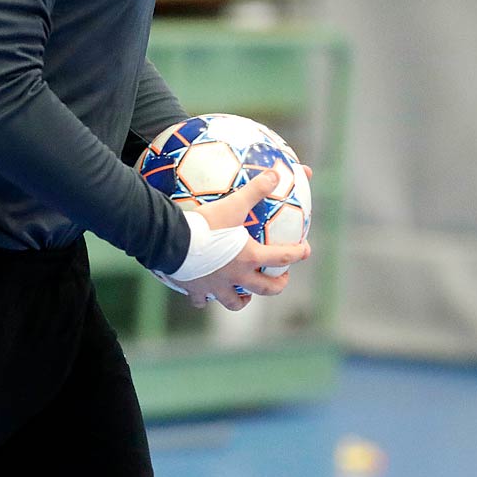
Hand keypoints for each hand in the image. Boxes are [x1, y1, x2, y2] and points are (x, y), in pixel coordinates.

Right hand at [176, 168, 310, 310]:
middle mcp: (236, 277)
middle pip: (265, 289)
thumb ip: (255, 190)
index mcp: (250, 258)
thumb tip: (275, 173)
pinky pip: (201, 300)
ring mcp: (216, 287)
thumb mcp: (232, 204)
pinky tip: (205, 294)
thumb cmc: (204, 224)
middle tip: (281, 279)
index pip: (282, 258)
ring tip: (245, 293)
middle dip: (277, 285)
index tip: (305, 251)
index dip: (298, 254)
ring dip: (243, 299)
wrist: (171, 241)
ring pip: (234, 302)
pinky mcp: (195, 290)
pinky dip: (205, 299)